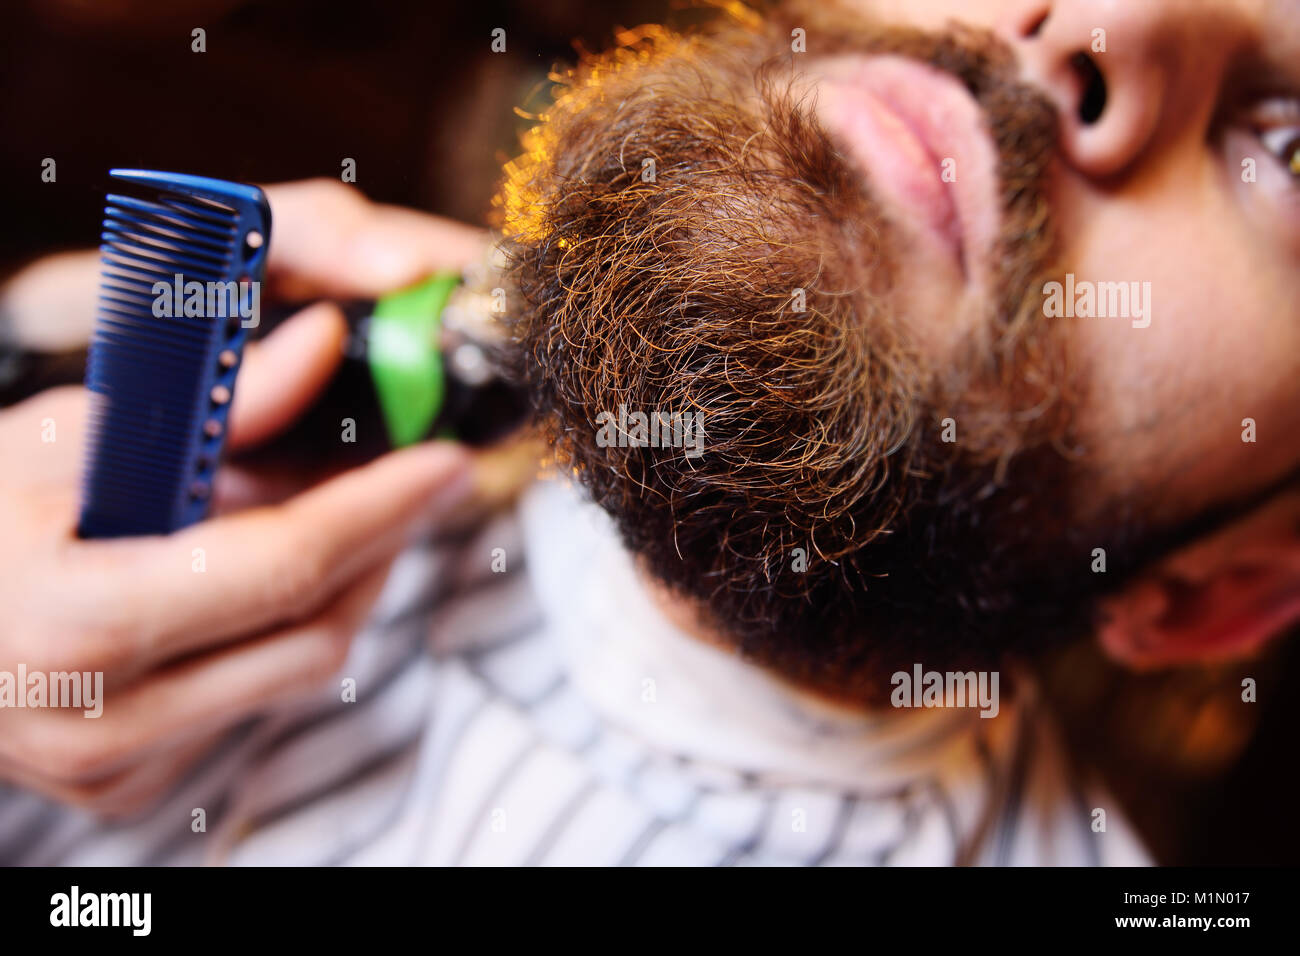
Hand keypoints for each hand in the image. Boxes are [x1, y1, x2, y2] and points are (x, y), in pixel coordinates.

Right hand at [0, 180, 488, 814]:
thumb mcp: (63, 439)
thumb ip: (209, 406)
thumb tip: (322, 344)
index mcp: (79, 623)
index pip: (283, 568)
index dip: (378, 508)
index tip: (444, 463)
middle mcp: (103, 720)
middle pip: (314, 632)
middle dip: (381, 548)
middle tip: (412, 483)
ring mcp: (117, 765)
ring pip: (298, 672)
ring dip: (345, 590)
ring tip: (345, 518)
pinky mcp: (129, 784)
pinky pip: (255, 704)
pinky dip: (286, 635)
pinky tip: (270, 582)